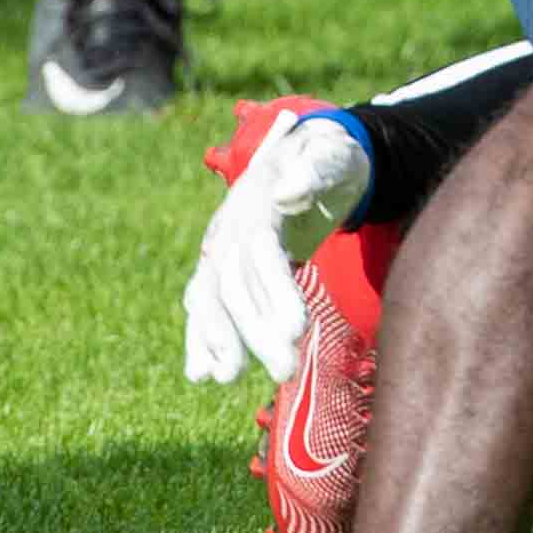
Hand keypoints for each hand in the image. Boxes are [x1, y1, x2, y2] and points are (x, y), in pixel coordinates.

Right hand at [183, 103, 374, 384]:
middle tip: (286, 370)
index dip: (274, 289)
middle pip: (236, 283)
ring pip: (215, 298)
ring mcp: (222, 246)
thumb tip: (287, 192)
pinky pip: (206, 304)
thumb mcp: (332, 155)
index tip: (296, 329)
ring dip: (219, 341)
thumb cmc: (330, 159)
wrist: (310, 153)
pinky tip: (200, 373)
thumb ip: (314, 169)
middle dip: (255, 330)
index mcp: (257, 198)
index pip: (261, 249)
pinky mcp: (224, 265)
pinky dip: (200, 338)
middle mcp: (230, 225)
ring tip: (227, 379)